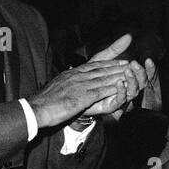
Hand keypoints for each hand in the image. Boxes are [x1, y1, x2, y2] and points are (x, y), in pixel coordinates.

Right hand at [29, 36, 145, 129]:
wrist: (35, 109)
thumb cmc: (45, 101)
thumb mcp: (58, 87)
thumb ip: (68, 82)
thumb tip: (72, 78)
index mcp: (72, 73)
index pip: (94, 64)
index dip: (110, 60)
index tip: (122, 59)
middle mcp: (77, 76)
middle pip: (102, 68)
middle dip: (118, 64)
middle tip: (132, 62)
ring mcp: (79, 85)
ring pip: (103, 77)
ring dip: (119, 74)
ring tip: (131, 71)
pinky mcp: (81, 97)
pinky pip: (100, 91)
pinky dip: (112, 87)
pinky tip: (122, 86)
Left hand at [80, 43, 156, 117]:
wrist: (75, 91)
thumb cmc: (90, 76)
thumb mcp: (103, 59)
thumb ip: (116, 49)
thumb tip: (129, 36)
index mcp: (127, 78)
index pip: (143, 74)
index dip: (149, 68)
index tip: (148, 60)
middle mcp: (126, 88)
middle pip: (142, 83)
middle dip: (141, 74)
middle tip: (136, 64)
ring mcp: (119, 97)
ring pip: (133, 92)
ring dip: (132, 80)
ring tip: (128, 70)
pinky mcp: (111, 105)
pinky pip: (120, 100)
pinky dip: (121, 91)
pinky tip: (118, 82)